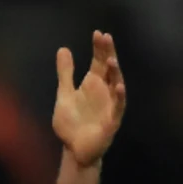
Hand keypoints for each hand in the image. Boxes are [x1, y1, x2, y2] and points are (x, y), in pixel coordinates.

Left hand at [52, 31, 126, 167]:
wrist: (74, 150)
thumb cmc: (72, 123)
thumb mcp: (64, 95)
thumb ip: (65, 73)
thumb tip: (63, 48)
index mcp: (93, 85)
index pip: (98, 62)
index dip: (99, 48)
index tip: (98, 33)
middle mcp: (105, 92)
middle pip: (109, 69)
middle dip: (108, 54)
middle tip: (106, 37)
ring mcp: (110, 106)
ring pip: (116, 86)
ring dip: (115, 73)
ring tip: (111, 59)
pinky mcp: (111, 121)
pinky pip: (117, 108)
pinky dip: (119, 97)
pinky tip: (118, 86)